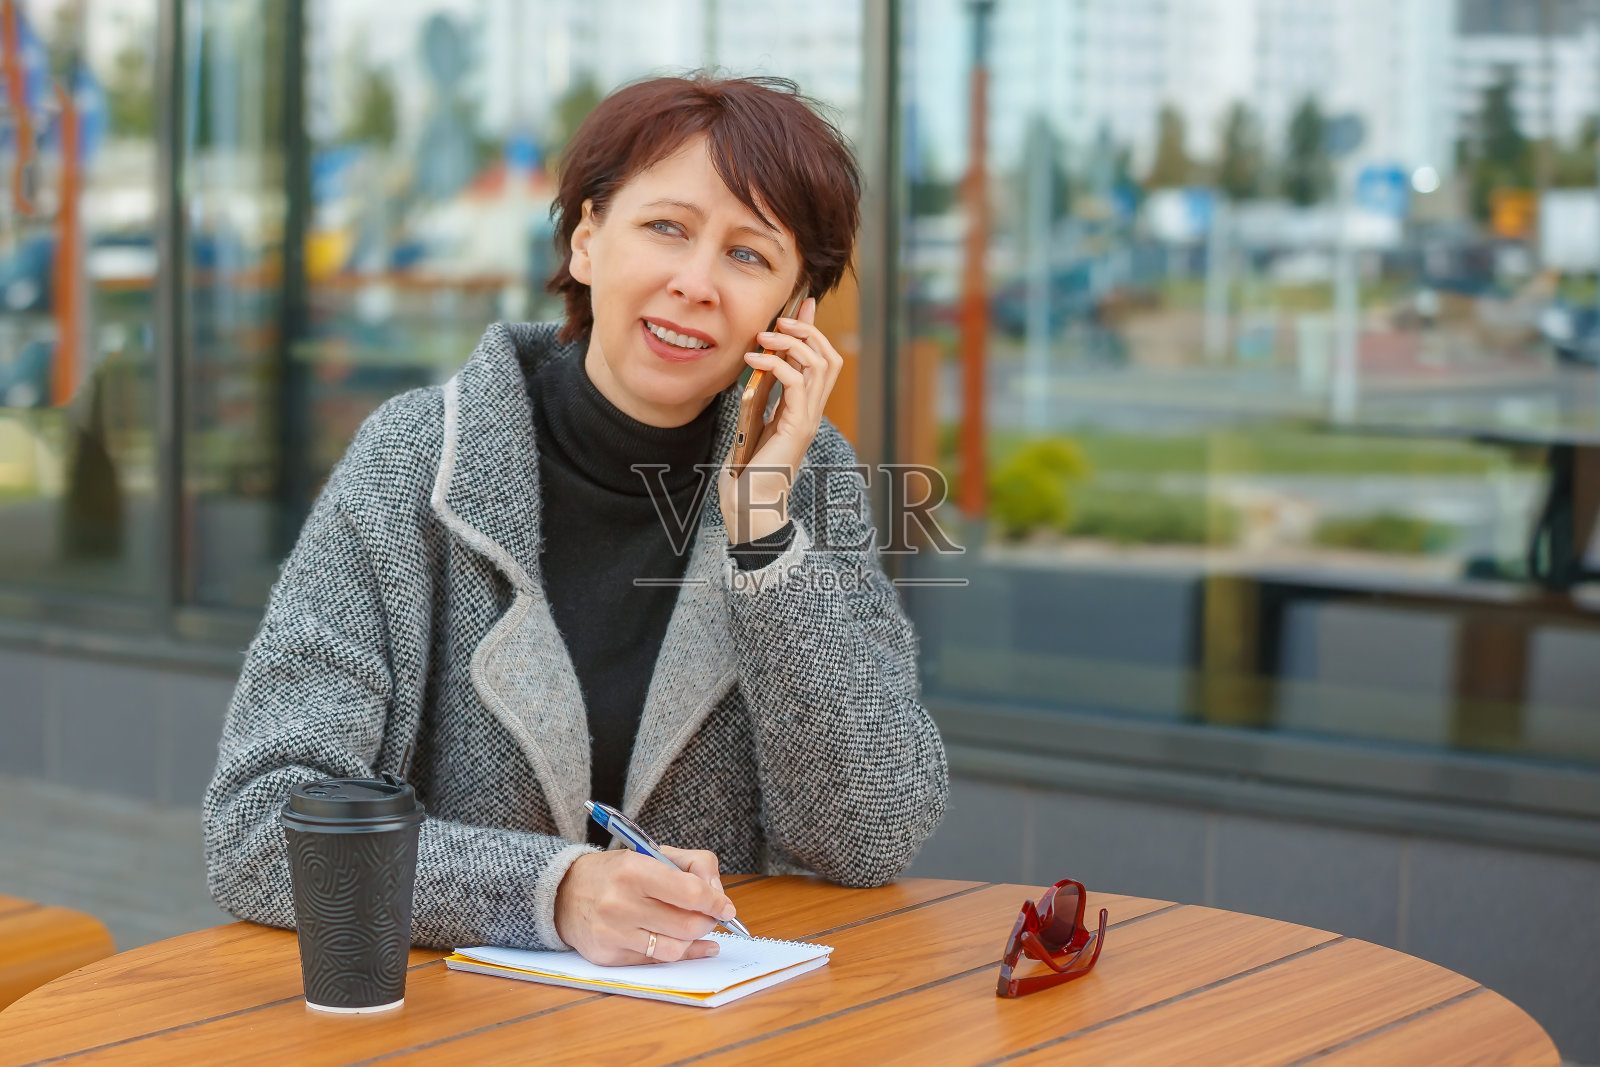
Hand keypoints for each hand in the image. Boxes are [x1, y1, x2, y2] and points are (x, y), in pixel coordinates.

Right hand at [553, 845, 736, 964]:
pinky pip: (656, 962)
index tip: (726, 907)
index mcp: (633, 870)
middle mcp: (620, 903)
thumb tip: (719, 895)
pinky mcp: (608, 957)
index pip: (690, 892)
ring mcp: (613, 934)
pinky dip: (678, 954)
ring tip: (692, 928)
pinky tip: (689, 946)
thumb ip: (694, 864)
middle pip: (687, 925)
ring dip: (693, 940)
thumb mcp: (652, 853)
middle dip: (707, 922)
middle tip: (710, 916)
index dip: (715, 902)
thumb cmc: (616, 873)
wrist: (564, 893)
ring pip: (674, 949)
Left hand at [719, 297, 845, 543]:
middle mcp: (812, 412)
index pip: (822, 361)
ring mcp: (808, 420)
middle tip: (780, 318)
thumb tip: (758, 365)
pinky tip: (753, 360)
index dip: (814, 331)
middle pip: (829, 357)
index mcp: (804, 409)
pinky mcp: (797, 428)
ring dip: (793, 342)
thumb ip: (761, 395)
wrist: (751, 506)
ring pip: (820, 364)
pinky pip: (796, 383)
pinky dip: (776, 364)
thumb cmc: (747, 471)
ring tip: (765, 335)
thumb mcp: (752, 421)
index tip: (802, 305)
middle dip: (808, 330)